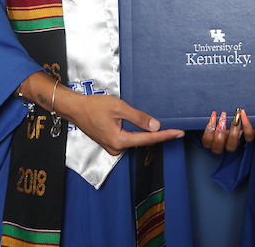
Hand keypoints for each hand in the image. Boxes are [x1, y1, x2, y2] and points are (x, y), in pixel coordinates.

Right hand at [22, 72, 182, 155]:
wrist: (76, 109)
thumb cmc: (94, 106)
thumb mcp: (119, 108)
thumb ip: (138, 117)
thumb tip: (154, 125)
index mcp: (119, 140)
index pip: (148, 139)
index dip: (165, 135)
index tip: (179, 133)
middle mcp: (116, 148)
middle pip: (143, 142)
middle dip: (159, 136)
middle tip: (177, 130)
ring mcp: (112, 147)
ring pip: (136, 141)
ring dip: (148, 135)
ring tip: (165, 129)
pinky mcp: (110, 144)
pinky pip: (128, 139)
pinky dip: (138, 134)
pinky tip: (147, 128)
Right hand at [200, 109, 254, 154]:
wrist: (239, 107)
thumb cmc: (224, 109)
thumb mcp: (214, 112)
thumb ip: (206, 115)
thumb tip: (191, 113)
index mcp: (213, 138)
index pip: (206, 143)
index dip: (208, 133)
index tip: (212, 117)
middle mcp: (223, 142)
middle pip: (217, 148)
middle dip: (219, 133)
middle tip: (223, 117)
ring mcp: (236, 141)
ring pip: (232, 146)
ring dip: (233, 131)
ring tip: (235, 116)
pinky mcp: (248, 136)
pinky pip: (248, 137)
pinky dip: (247, 127)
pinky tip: (243, 114)